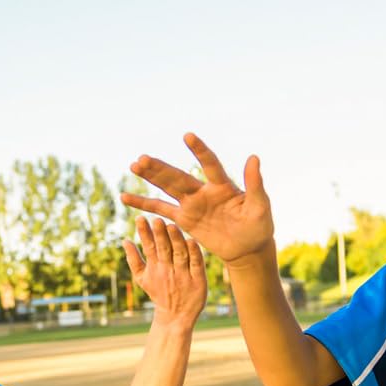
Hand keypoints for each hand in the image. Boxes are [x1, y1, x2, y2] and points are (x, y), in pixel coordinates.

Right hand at [121, 133, 274, 264]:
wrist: (248, 248)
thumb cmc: (258, 226)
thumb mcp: (260, 206)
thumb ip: (255, 183)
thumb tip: (254, 157)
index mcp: (223, 185)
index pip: (209, 164)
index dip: (199, 151)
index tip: (188, 136)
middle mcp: (204, 191)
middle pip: (179, 176)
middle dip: (161, 168)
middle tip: (143, 158)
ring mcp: (192, 204)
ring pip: (168, 188)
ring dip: (151, 177)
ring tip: (134, 165)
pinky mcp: (184, 219)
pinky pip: (161, 210)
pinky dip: (144, 204)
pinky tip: (126, 197)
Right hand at [123, 217, 205, 328]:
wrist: (176, 317)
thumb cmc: (159, 293)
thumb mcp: (143, 279)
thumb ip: (133, 259)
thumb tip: (125, 241)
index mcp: (155, 268)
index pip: (148, 247)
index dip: (144, 233)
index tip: (140, 218)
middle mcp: (168, 270)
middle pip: (164, 249)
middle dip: (159, 234)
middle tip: (156, 219)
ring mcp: (184, 275)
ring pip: (179, 254)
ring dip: (175, 240)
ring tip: (171, 226)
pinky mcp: (198, 280)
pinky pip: (196, 264)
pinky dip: (194, 253)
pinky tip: (192, 241)